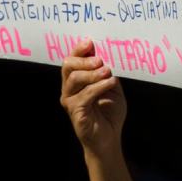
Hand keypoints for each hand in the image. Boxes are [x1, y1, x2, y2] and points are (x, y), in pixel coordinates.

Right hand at [60, 39, 124, 155]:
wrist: (109, 138)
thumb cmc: (110, 114)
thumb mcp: (113, 88)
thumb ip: (107, 74)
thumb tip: (107, 56)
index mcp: (76, 81)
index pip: (72, 60)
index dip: (79, 50)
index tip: (90, 42)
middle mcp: (69, 89)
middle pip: (68, 66)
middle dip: (84, 59)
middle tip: (100, 60)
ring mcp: (70, 100)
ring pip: (74, 78)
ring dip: (93, 73)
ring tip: (108, 71)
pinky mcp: (75, 111)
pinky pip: (84, 95)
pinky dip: (99, 86)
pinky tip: (111, 82)